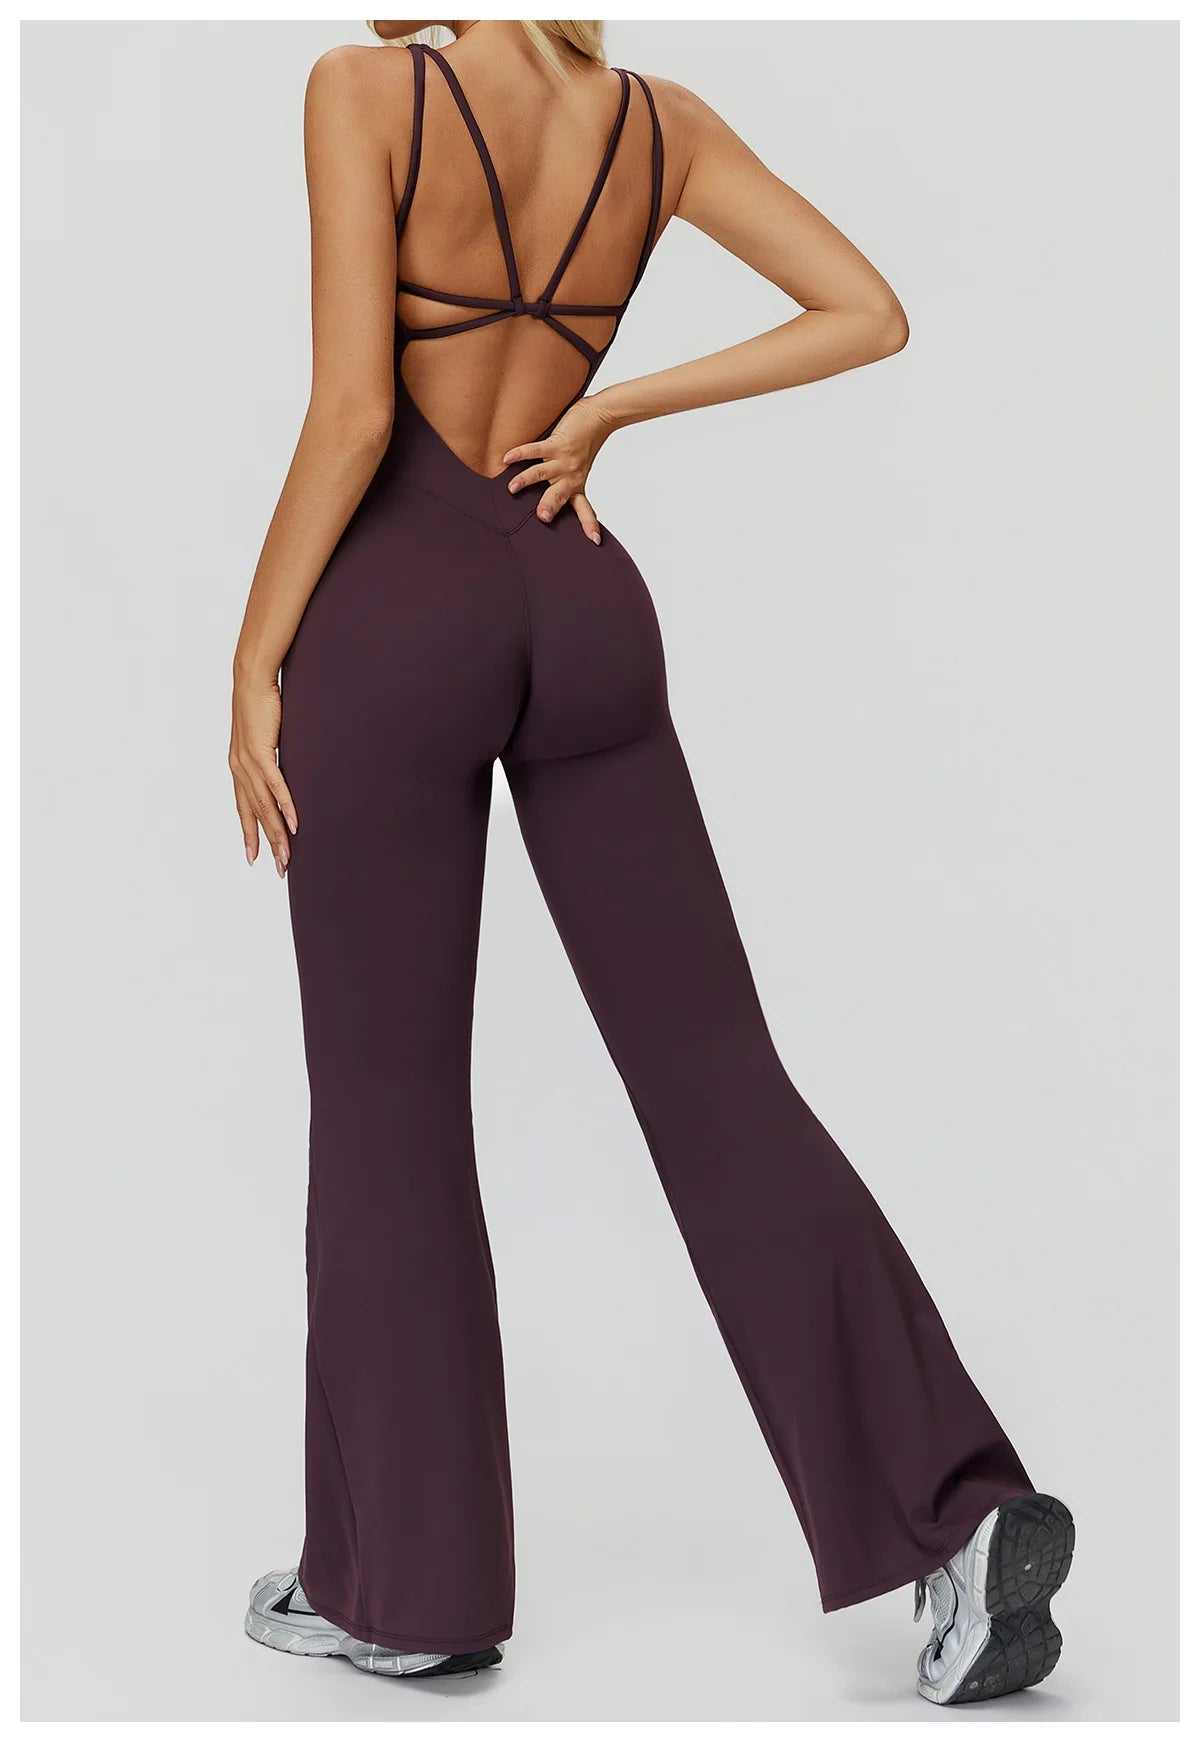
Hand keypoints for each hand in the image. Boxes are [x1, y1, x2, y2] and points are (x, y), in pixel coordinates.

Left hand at [229, 675, 296, 876]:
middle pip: (254, 814)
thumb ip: (268, 755)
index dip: (249, 833)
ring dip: (277, 833)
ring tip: (286, 855)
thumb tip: (280, 767)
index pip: (244, 808)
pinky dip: (285, 805)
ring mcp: (248, 762)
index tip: (253, 857)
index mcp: (239, 767)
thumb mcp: (263, 735)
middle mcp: (239, 769)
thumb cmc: (259, 704)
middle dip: (266, 843)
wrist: (251, 679)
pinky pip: (275, 785)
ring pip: (264, 806)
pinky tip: (294, 823)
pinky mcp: (261, 752)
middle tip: (277, 868)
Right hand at [502, 396, 614, 541]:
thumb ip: (565, 483)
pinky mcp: (557, 444)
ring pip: (542, 474)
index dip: (588, 524)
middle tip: (543, 518)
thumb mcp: (579, 469)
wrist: (598, 417)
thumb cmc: (586, 444)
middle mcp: (571, 475)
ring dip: (526, 481)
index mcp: (577, 484)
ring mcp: (564, 460)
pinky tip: (507, 458)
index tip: (594, 541)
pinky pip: (535, 451)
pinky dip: (520, 454)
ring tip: (511, 489)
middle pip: (559, 496)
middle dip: (550, 506)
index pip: (583, 509)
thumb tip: (546, 499)